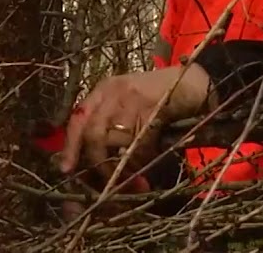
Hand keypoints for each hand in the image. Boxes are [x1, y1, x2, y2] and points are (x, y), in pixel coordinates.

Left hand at [59, 64, 214, 175]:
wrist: (195, 80)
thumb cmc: (160, 97)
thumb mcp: (129, 103)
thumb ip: (111, 124)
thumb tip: (97, 165)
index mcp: (103, 91)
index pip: (78, 118)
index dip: (70, 146)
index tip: (67, 169)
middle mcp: (113, 92)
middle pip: (93, 132)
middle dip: (99, 162)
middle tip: (111, 182)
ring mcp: (132, 97)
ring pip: (116, 140)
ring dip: (124, 165)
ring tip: (135, 177)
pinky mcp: (152, 105)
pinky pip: (140, 140)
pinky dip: (143, 157)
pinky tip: (149, 160)